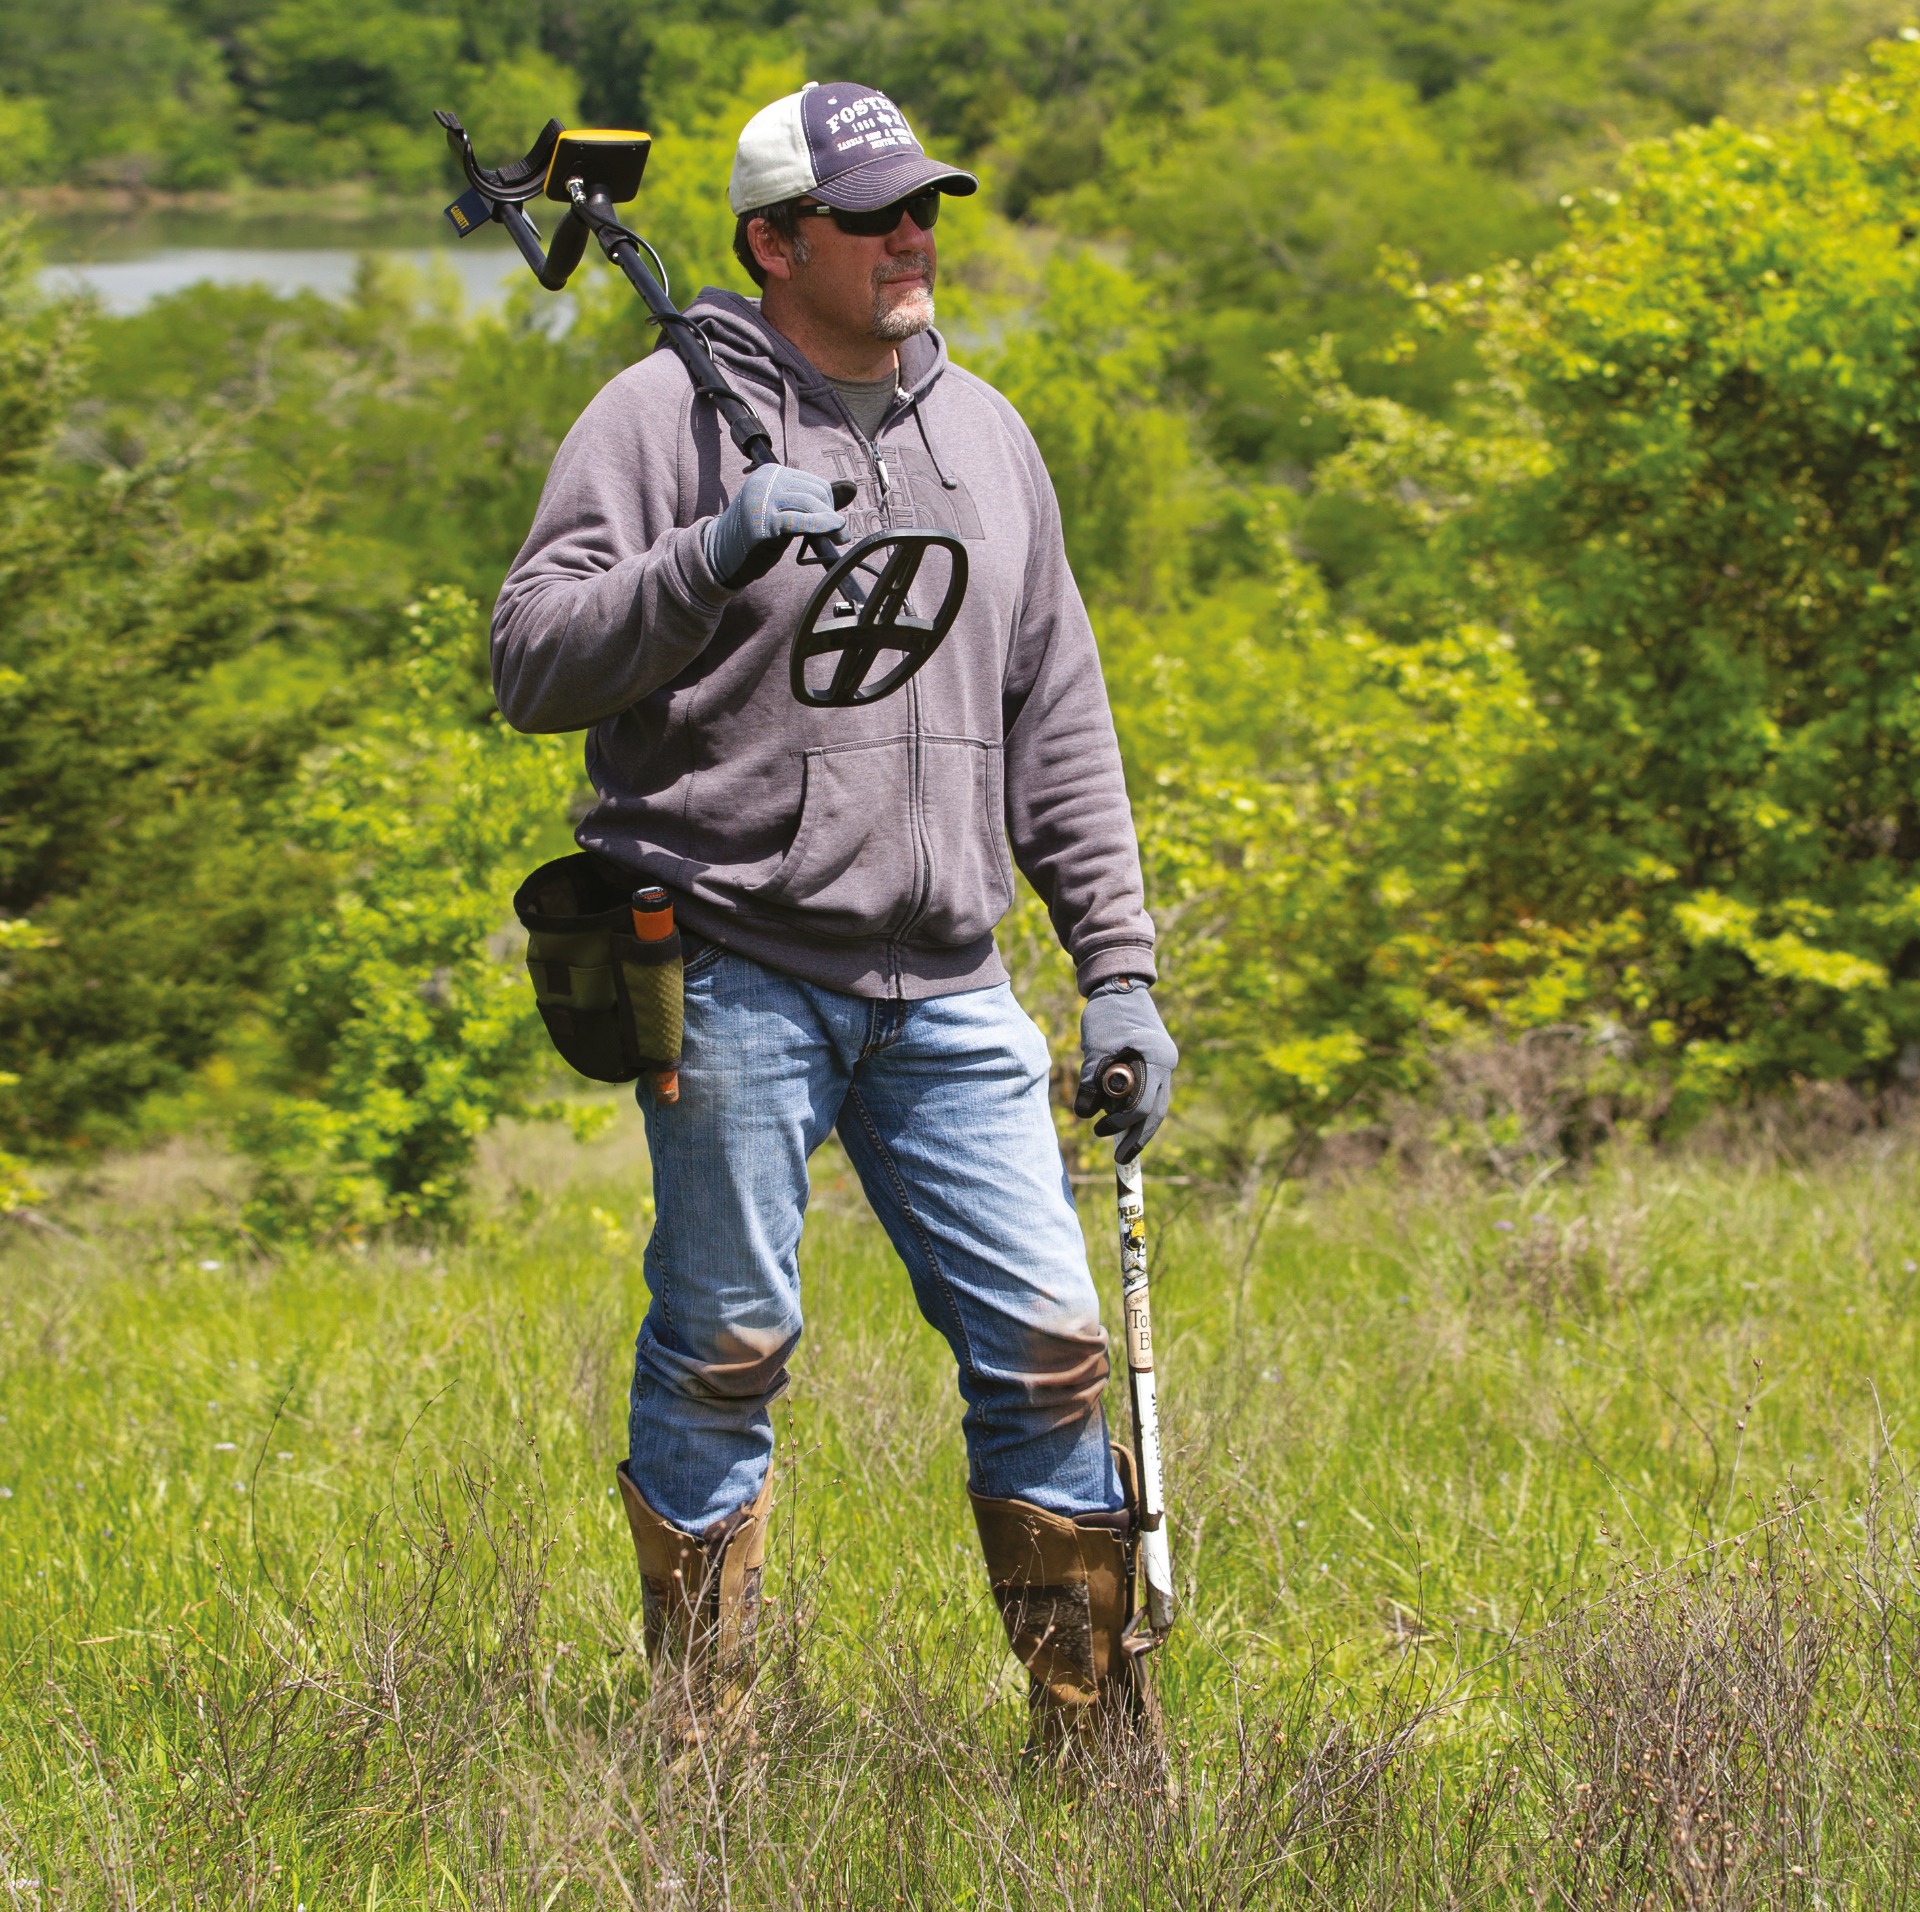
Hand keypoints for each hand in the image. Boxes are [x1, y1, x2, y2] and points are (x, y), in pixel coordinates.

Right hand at [703, 463, 845, 588]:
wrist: (721, 554)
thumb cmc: (756, 535)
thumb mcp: (786, 511)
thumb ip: (815, 499)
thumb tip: (852, 487)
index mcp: (771, 473)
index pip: (815, 483)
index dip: (828, 505)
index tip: (831, 523)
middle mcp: (766, 481)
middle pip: (816, 493)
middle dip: (831, 514)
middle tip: (839, 535)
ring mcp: (762, 500)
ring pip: (811, 505)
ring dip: (831, 524)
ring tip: (840, 538)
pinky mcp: (763, 523)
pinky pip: (800, 521)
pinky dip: (820, 526)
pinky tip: (833, 533)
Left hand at [1073, 979, 1176, 1164]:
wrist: (1119, 983)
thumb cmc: (1106, 1014)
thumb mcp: (1094, 1049)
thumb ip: (1089, 1081)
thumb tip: (1083, 1114)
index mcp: (1156, 1060)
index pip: (1144, 1105)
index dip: (1122, 1125)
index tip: (1100, 1132)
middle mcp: (1166, 1063)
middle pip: (1157, 1111)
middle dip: (1139, 1136)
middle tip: (1121, 1158)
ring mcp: (1164, 1061)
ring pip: (1156, 1102)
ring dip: (1137, 1121)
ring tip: (1115, 1134)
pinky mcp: (1155, 1059)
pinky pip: (1150, 1089)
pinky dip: (1136, 1104)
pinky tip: (1119, 1113)